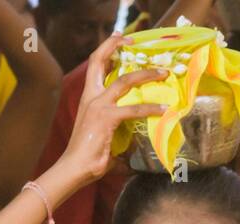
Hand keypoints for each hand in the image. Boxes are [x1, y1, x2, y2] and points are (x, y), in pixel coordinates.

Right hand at [55, 33, 167, 186]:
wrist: (75, 168)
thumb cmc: (90, 157)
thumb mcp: (108, 140)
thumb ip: (123, 139)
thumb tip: (138, 153)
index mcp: (89, 98)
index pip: (96, 66)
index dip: (107, 50)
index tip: (121, 40)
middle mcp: (91, 96)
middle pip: (101, 61)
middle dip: (116, 46)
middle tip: (135, 39)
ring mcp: (98, 105)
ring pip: (124, 81)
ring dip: (146, 74)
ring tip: (164, 73)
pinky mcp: (106, 118)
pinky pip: (133, 109)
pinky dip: (150, 108)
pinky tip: (164, 109)